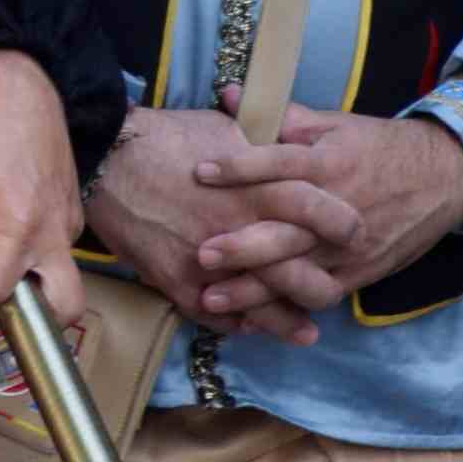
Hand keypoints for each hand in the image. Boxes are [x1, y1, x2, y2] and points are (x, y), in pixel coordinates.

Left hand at [0, 48, 82, 308]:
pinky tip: (4, 223)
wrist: (25, 97)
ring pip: (57, 281)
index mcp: (19, 227)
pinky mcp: (74, 219)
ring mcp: (70, 228)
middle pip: (64, 307)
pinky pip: (54, 254)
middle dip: (32, 318)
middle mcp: (54, 234)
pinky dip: (29, 255)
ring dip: (24, 280)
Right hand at [87, 103, 348, 341]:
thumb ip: (264, 148)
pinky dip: (236, 322)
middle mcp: (238, 229)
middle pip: (297, 271)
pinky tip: (251, 326)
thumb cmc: (167, 138)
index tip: (356, 232)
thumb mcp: (225, 129)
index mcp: (256, 186)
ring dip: (286, 322)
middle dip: (323, 286)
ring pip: (260, 304)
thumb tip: (290, 150)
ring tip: (306, 331)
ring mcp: (208, 261)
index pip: (316, 209)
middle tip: (336, 291)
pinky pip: (215, 314)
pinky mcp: (177, 281)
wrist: (106, 160)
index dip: (341, 223)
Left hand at [181, 99, 462, 328]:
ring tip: (211, 298)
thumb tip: (231, 95)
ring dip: (254, 290)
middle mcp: (339, 208)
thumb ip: (281, 116)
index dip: (240, 167)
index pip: (281, 164)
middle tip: (201, 253)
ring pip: (299, 274)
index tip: (200, 172)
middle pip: (289, 231)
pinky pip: (319, 295)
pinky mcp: (361, 272)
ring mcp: (351, 247)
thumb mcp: (335, 125)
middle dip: (243, 246)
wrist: (446, 175)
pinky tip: (250, 318)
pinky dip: (284, 308)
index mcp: (331, 163)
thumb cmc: (381, 146)